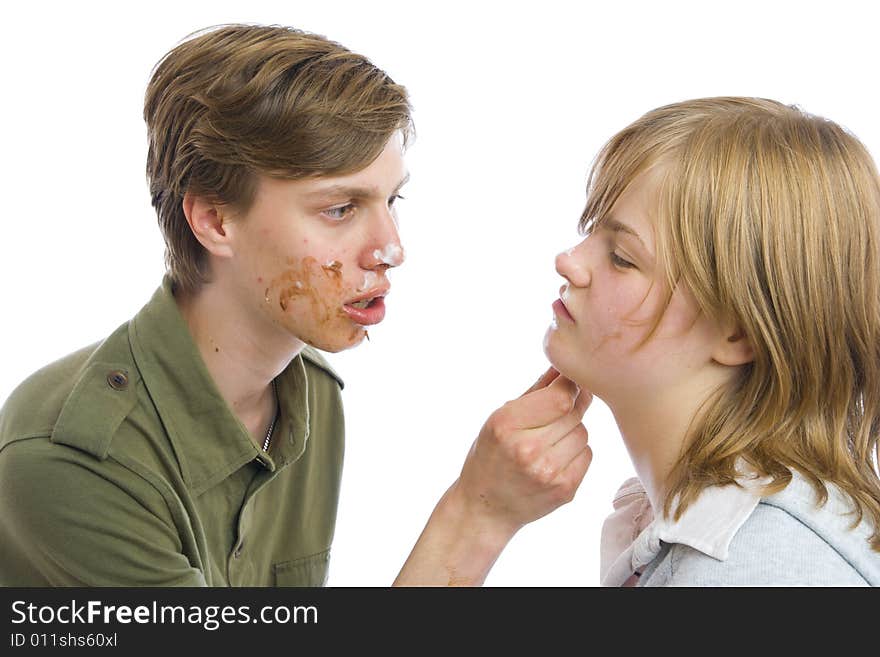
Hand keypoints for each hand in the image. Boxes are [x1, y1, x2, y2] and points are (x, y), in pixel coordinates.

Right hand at [453, 367, 592, 537]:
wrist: (485, 507)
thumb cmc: (490, 455)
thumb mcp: (499, 418)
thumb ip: (534, 391)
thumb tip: (564, 365)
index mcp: (506, 425)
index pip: (560, 396)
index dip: (569, 386)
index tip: (569, 382)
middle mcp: (527, 450)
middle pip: (573, 413)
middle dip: (568, 408)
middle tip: (552, 415)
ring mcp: (548, 473)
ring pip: (583, 433)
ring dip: (571, 431)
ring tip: (548, 441)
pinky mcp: (565, 490)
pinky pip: (587, 455)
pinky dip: (576, 452)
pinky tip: (554, 458)